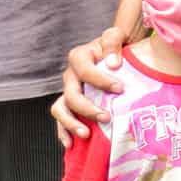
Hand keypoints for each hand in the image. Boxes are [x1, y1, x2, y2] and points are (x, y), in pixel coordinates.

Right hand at [52, 28, 126, 147]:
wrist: (115, 55)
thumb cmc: (116, 46)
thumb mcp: (116, 36)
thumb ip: (113, 42)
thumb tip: (112, 63)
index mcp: (80, 57)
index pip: (85, 70)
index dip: (101, 80)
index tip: (120, 88)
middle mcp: (70, 75)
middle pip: (71, 94)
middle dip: (88, 108)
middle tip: (107, 117)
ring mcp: (68, 91)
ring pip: (60, 109)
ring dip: (71, 123)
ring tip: (87, 134)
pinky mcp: (70, 105)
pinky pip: (61, 119)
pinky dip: (64, 132)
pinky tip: (71, 144)